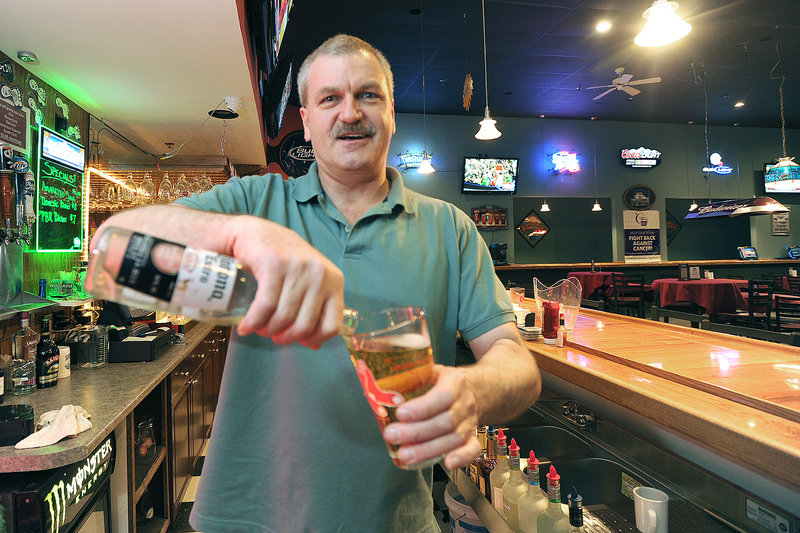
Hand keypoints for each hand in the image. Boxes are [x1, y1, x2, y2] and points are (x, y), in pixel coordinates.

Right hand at [228, 215, 344, 347]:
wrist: (255, 234)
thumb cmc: (282, 262)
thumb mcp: (307, 282)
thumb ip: (314, 309)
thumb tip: (314, 345)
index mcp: (334, 281)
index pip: (332, 325)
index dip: (312, 339)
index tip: (297, 340)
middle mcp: (320, 273)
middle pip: (304, 325)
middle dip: (285, 338)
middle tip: (271, 335)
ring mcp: (298, 268)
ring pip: (284, 317)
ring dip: (266, 330)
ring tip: (258, 329)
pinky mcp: (274, 264)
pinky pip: (265, 305)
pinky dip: (253, 321)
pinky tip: (245, 326)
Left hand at [382, 365, 480, 469]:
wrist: (473, 389)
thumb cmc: (442, 381)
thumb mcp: (429, 370)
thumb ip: (408, 377)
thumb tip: (373, 386)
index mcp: (455, 382)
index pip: (443, 396)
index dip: (422, 407)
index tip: (400, 413)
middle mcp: (465, 403)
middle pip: (445, 421)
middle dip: (417, 432)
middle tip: (392, 435)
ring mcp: (470, 422)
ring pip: (454, 439)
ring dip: (428, 449)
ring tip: (405, 455)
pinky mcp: (471, 438)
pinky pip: (472, 450)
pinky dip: (461, 458)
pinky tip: (446, 464)